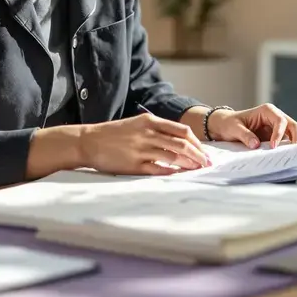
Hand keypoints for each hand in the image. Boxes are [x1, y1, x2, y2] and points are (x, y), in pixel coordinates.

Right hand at [79, 113, 211, 175]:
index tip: (205, 152)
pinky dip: (171, 172)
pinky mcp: (133, 164)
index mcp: (150, 121)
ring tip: (197, 170)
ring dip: (188, 164)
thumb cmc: (114, 134)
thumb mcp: (137, 125)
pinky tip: (179, 175)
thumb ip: (158, 130)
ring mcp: (141, 149)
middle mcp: (148, 133)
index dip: (197, 142)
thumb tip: (181, 142)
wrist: (89, 141)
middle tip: (207, 164)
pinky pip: (158, 169)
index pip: (182, 131)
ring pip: (173, 156)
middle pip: (182, 144)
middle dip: (198, 155)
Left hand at [204, 103, 296, 148]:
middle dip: (296, 137)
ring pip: (294, 132)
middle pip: (292, 125)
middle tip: (296, 151)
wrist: (225, 126)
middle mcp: (275, 117)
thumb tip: (256, 145)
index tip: (273, 146)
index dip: (279, 133)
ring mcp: (277, 127)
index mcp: (267, 111)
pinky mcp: (276, 136)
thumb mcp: (234, 128)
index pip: (280, 121)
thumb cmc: (229, 124)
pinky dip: (294, 146)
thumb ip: (245, 135)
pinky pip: (289, 140)